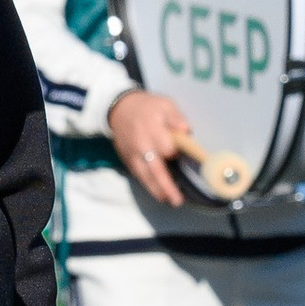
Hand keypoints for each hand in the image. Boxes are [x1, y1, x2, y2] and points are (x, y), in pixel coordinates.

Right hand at [109, 90, 195, 205]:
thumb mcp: (164, 104)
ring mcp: (132, 155)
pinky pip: (138, 175)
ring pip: (144, 176)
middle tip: (176, 200)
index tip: (184, 156)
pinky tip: (158, 192)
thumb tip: (185, 130)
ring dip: (156, 190)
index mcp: (152, 130)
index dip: (175, 154)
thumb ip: (175, 117)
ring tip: (168, 200)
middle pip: (154, 169)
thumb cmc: (148, 107)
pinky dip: (148, 185)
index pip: (166, 149)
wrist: (119, 108)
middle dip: (166, 186)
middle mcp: (141, 145)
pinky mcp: (127, 160)